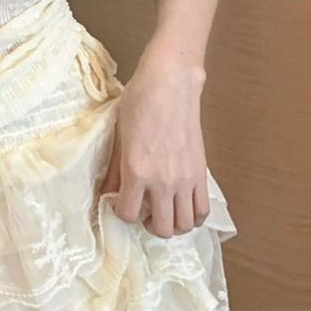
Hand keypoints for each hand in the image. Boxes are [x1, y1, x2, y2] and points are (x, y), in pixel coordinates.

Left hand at [98, 53, 209, 237]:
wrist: (170, 82)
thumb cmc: (140, 100)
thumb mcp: (119, 132)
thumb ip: (115, 167)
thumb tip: (108, 190)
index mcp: (137, 170)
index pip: (128, 214)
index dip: (121, 211)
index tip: (120, 201)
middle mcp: (163, 181)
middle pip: (160, 228)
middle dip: (147, 224)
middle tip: (142, 210)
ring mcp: (185, 179)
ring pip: (184, 225)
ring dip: (172, 224)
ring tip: (162, 210)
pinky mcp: (201, 172)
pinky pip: (202, 210)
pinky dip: (193, 216)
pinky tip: (181, 205)